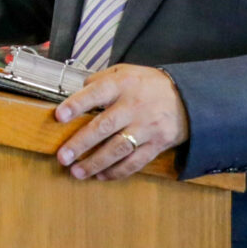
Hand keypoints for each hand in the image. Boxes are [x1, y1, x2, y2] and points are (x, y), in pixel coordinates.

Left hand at [51, 64, 186, 179]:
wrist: (187, 97)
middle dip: (81, 143)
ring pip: (119, 148)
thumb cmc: (147, 85)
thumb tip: (75, 93)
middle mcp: (134, 106)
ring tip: (77, 172)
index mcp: (123, 84)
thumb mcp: (124, 72)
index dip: (77, 104)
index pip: (97, 93)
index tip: (59, 116)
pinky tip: (101, 176)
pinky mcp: (157, 143)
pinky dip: (117, 171)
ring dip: (96, 163)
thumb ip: (100, 80)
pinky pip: (135, 161)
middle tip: (63, 157)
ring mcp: (147, 126)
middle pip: (105, 126)